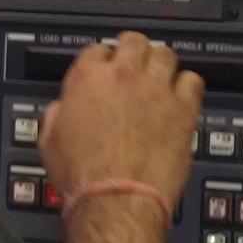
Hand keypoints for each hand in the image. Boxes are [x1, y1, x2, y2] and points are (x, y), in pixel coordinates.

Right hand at [39, 31, 203, 213]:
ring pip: (165, 54)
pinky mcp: (183, 108)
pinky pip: (193, 80)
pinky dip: (187, 86)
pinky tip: (181, 98)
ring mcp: (156, 89)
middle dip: (133, 52)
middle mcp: (123, 75)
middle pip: (134, 42)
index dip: (102, 61)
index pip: (97, 49)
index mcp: (87, 78)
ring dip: (160, 65)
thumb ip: (59, 112)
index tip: (106, 72)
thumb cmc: (83, 177)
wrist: (115, 200)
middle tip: (135, 68)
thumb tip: (65, 107)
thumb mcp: (49, 140)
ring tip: (159, 80)